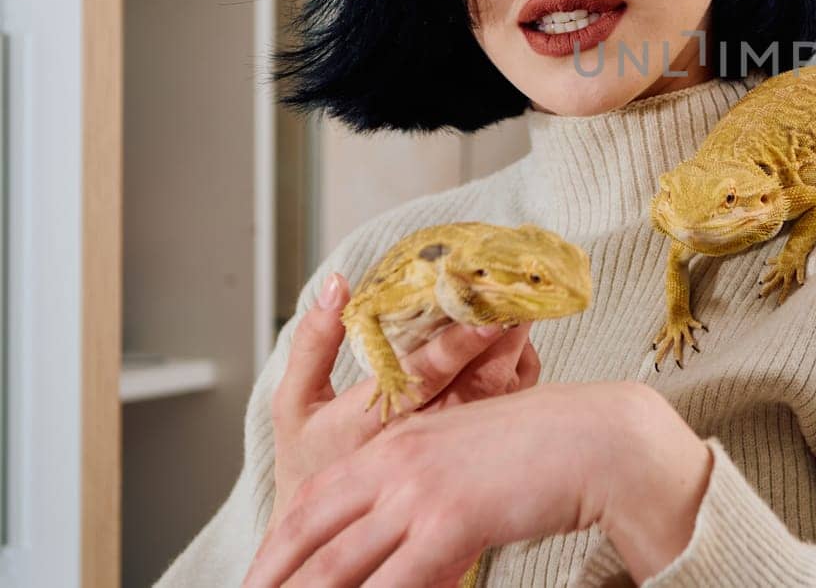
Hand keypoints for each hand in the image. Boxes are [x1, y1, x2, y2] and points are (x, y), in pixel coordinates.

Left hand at [244, 381, 713, 587]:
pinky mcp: (451, 521)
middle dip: (275, 579)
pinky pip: (394, 583)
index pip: (315, 500)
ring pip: (338, 567)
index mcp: (399, 442)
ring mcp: (420, 491)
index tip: (260, 577)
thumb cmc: (548, 447)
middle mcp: (398, 462)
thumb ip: (430, 485)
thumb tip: (414, 530)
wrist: (601, 437)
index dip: (278, 547)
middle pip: (310, 536)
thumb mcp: (470, 454)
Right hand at [267, 272, 539, 535]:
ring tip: (520, 299)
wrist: (331, 532)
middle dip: (505, 334)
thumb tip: (338, 283)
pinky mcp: (476, 454)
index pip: (424, 378)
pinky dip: (518, 365)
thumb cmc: (311, 458)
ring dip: (517, 346)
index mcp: (373, 424)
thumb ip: (314, 342)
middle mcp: (423, 440)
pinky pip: (512, 402)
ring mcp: (457, 451)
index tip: (486, 311)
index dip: (459, 345)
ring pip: (504, 392)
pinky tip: (511, 337)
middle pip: (478, 382)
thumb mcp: (294, 402)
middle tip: (519, 287)